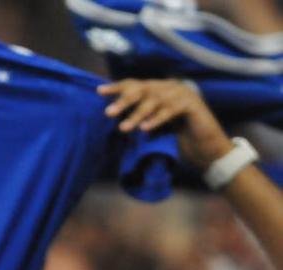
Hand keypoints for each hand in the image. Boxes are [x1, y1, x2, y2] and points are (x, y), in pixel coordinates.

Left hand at [98, 79, 234, 169]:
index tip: (99, 91)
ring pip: (155, 100)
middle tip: (108, 113)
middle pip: (143, 89)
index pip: (135, 84)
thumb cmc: (175, 139)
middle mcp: (170, 87)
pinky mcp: (193, 105)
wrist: (204, 150)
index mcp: (159, 89)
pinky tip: (145, 129)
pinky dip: (157, 119)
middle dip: (124, 101)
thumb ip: (136, 117)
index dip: (117, 87)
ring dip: (138, 114)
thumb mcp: (151, 126)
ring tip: (124, 128)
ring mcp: (183, 93)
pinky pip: (171, 110)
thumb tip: (110, 114)